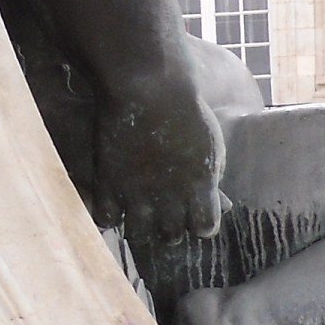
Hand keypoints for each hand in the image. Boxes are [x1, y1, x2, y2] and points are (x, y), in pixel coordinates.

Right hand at [95, 91, 224, 245]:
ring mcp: (137, 192)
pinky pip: (105, 218)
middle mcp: (170, 197)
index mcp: (200, 187)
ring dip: (140, 228)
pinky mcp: (109, 183)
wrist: (149, 89)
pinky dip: (108, 217)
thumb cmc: (186, 112)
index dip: (199, 224)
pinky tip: (111, 206)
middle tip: (164, 216)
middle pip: (171, 236)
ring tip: (137, 216)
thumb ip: (211, 179)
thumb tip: (219, 203)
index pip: (204, 229)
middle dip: (170, 230)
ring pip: (139, 234)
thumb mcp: (212, 146)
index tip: (193, 215)